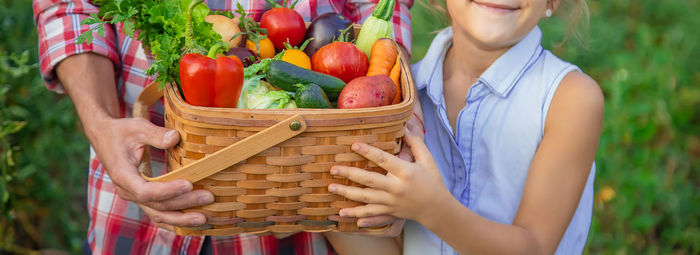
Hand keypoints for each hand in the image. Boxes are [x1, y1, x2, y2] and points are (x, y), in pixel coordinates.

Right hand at [92, 117, 214, 230]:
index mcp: (123, 176)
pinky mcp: (143, 198)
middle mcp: (128, 191)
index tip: (188, 184)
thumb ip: (155, 133)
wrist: (105, 137)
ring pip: (158, 216)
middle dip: (184, 204)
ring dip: (182, 219)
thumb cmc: (122, 132)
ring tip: (205, 218)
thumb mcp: (136, 127)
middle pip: (157, 206)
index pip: (146, 191)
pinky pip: (159, 214)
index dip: (168, 190)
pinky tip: (193, 222)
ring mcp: (135, 197)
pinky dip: (175, 221)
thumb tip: (175, 138)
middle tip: (208, 197)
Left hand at [343, 114, 421, 236]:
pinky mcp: (389, 213)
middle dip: (350, 174)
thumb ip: (416, 144)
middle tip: (333, 168)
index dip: (368, 152)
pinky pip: (370, 214)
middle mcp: (396, 188)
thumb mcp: (428, 160)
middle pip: (369, 180)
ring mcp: (391, 202)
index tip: (354, 145)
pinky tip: (341, 213)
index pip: (384, 160)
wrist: (436, 208)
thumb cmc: (432, 181)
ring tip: (331, 187)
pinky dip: (356, 214)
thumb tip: (406, 127)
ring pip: (365, 198)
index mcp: (405, 172)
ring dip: (346, 193)